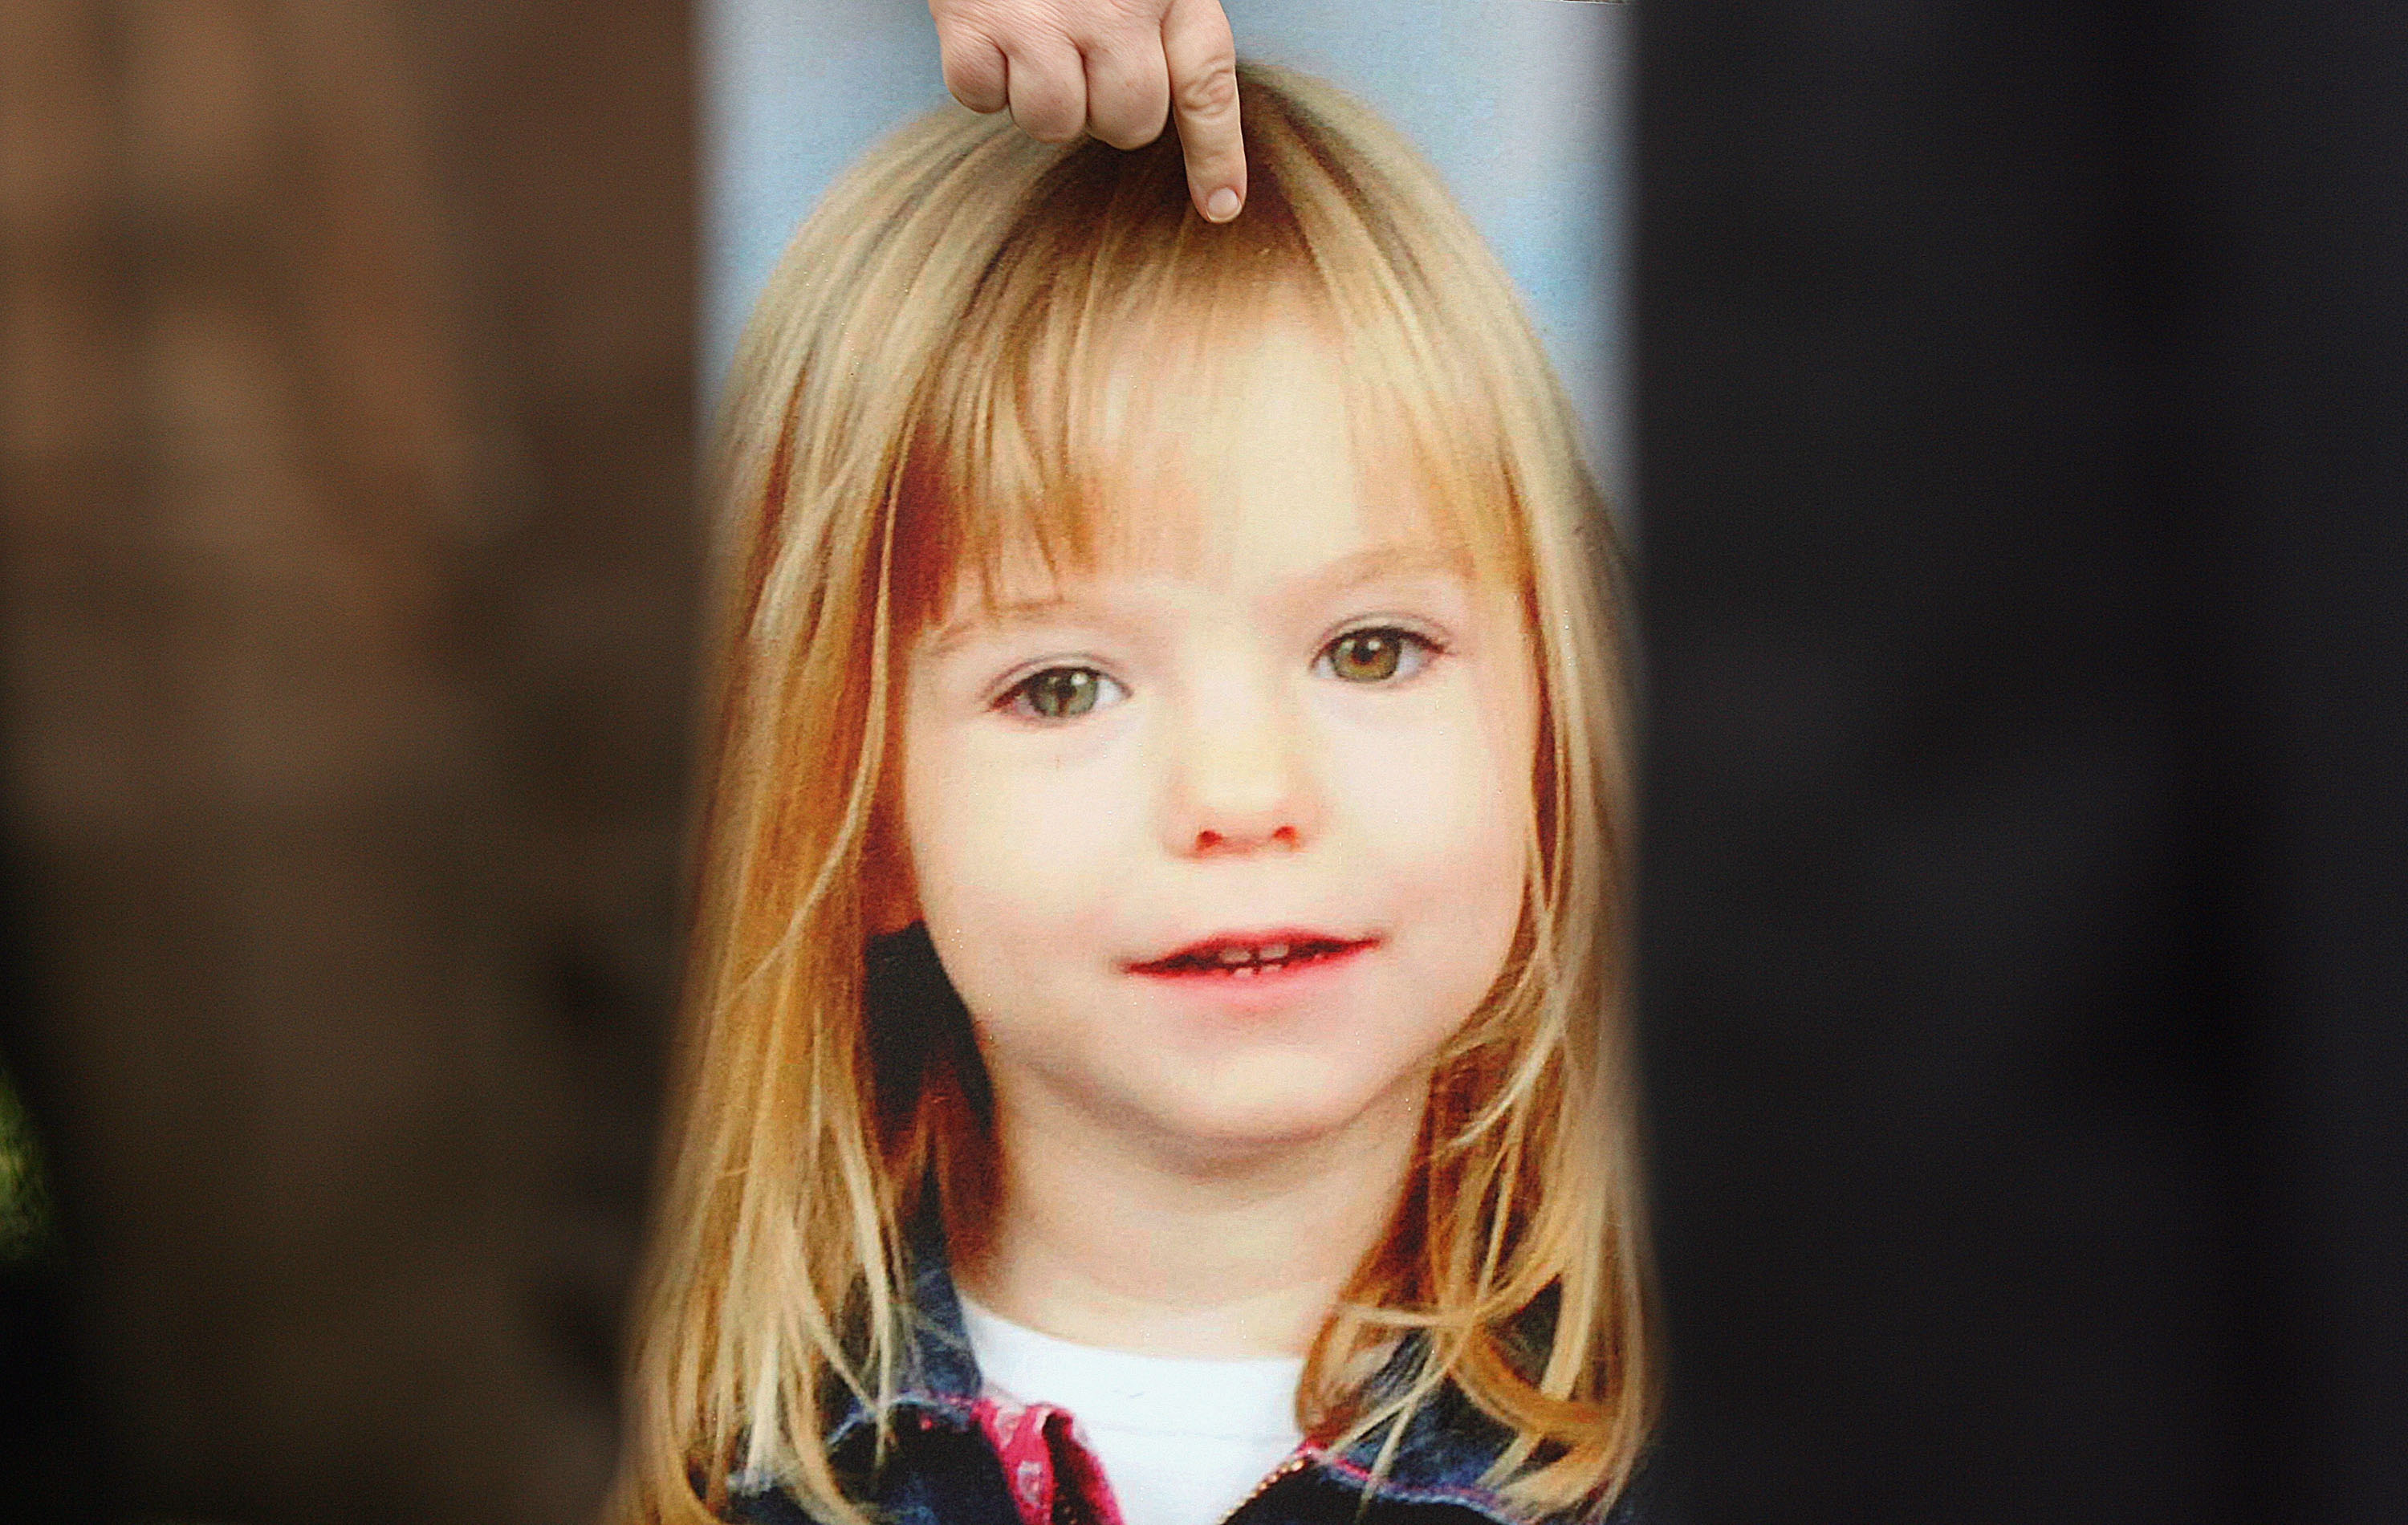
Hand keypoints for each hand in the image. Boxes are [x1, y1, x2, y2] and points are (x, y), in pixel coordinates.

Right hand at [928, 0, 1245, 221]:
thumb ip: (1166, 22)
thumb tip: (1167, 105)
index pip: (1206, 83)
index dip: (1217, 153)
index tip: (1221, 206)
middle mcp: (1114, 5)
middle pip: (1129, 124)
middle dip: (1106, 111)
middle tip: (1082, 61)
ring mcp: (1042, 17)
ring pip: (1054, 124)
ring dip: (1037, 97)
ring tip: (1030, 40)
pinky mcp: (973, 20)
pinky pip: (980, 98)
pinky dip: (977, 77)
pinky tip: (985, 32)